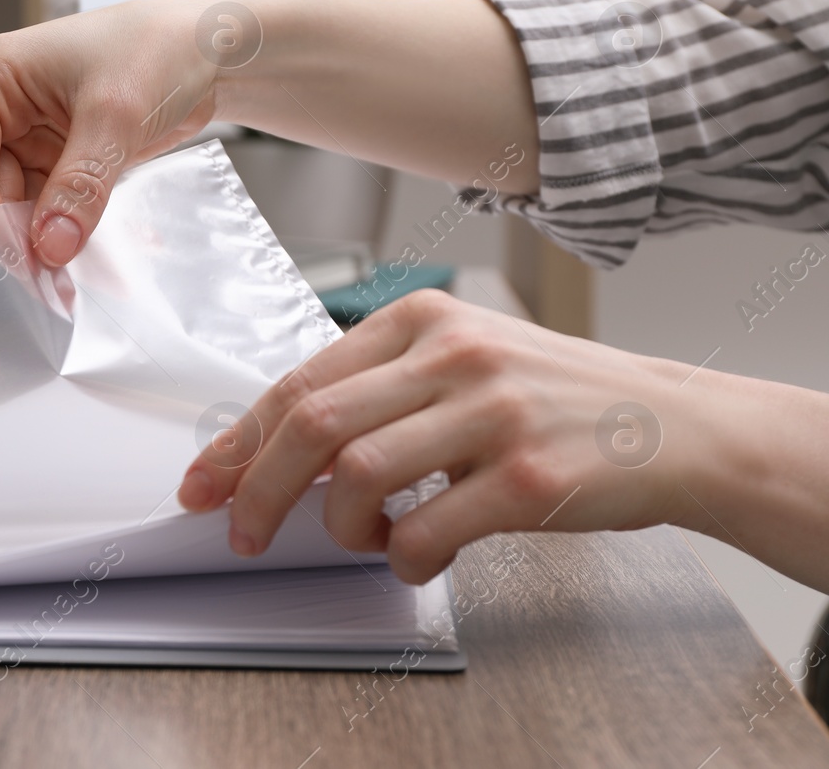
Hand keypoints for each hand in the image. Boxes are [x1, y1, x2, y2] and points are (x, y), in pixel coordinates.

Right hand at [0, 0, 218, 266]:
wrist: (207, 46)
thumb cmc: (157, 45)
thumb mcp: (115, 117)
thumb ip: (79, 186)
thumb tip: (51, 247)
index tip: (25, 258)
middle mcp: (0, 107)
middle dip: (19, 235)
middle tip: (52, 281)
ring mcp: (28, 133)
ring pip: (19, 205)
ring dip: (45, 240)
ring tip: (73, 279)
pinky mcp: (58, 155)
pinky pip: (51, 205)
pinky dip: (68, 232)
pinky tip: (89, 260)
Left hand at [176, 289, 741, 584]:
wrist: (674, 424)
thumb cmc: (551, 398)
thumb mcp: (460, 362)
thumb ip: (378, 391)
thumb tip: (276, 452)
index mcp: (421, 319)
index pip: (300, 382)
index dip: (240, 441)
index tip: (204, 483)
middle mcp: (454, 354)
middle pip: (313, 426)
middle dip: (260, 490)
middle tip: (246, 534)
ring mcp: (493, 411)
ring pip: (359, 477)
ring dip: (342, 528)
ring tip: (369, 539)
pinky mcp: (529, 474)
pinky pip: (426, 530)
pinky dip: (403, 558)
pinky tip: (419, 557)